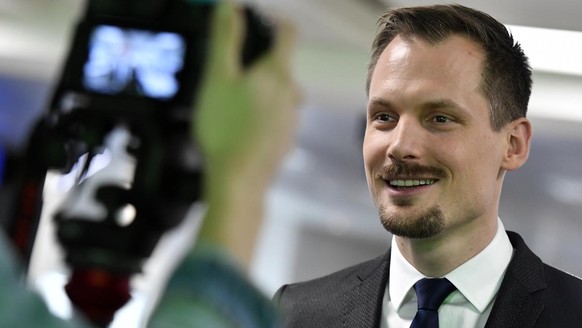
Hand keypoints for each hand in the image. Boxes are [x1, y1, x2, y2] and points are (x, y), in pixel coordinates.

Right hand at [191, 0, 300, 266]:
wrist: (237, 180)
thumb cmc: (225, 129)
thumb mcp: (218, 77)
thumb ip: (225, 38)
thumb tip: (229, 6)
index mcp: (277, 73)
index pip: (287, 33)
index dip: (273, 22)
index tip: (257, 24)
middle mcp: (291, 94)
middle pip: (281, 66)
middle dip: (260, 62)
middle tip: (232, 70)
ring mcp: (290, 120)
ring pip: (279, 95)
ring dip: (261, 91)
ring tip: (232, 102)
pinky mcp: (284, 141)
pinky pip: (275, 119)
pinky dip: (261, 115)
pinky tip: (240, 127)